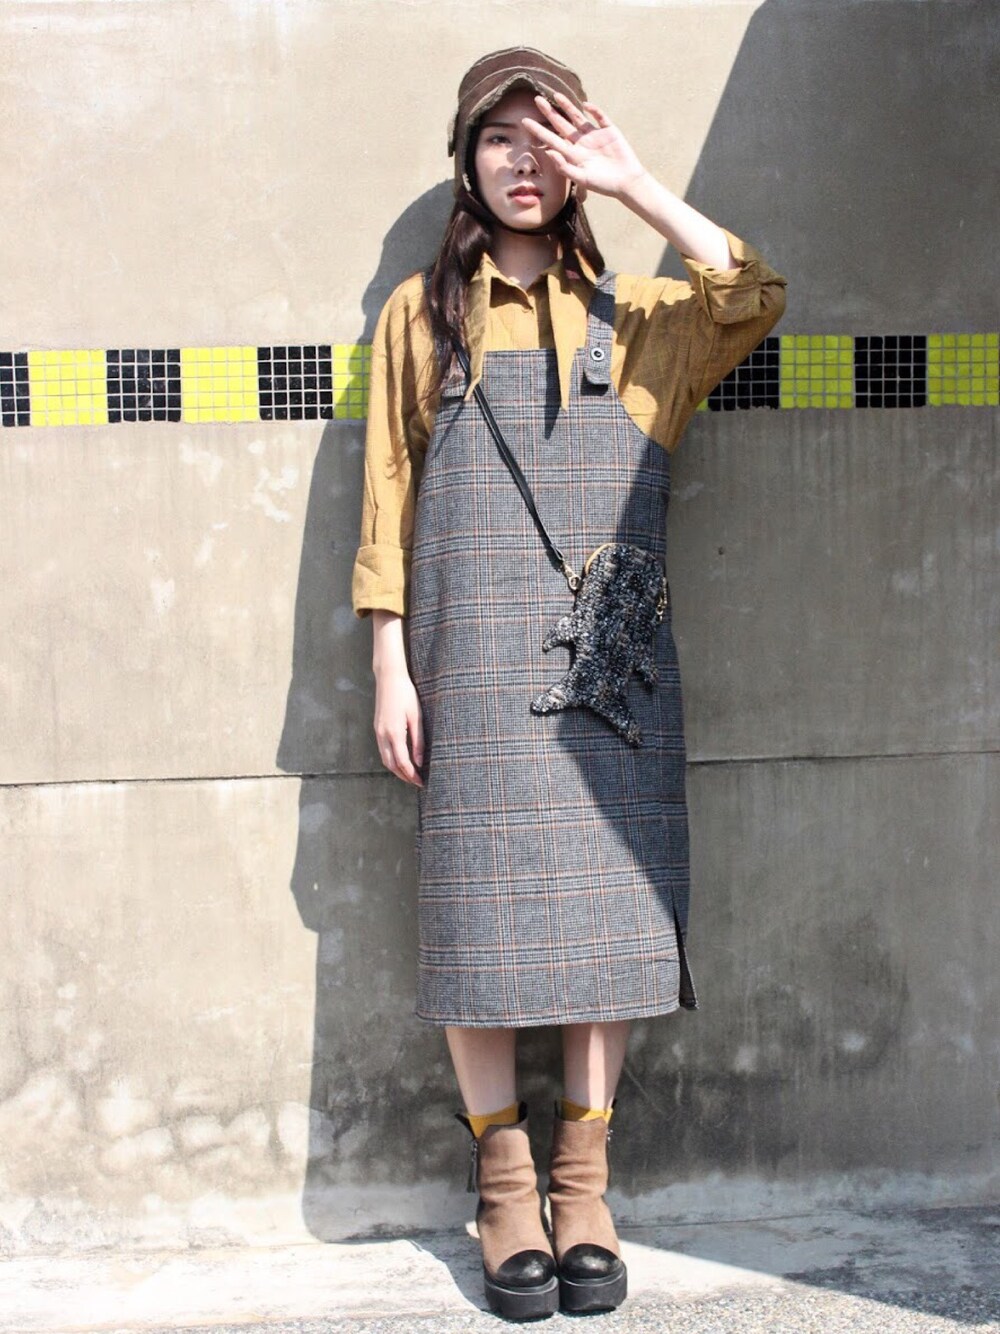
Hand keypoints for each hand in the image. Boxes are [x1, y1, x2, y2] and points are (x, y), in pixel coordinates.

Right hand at [373, 666, 424, 786]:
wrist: (388, 679)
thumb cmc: (406, 694)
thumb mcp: (417, 717)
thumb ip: (418, 741)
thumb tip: (419, 762)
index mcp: (394, 733)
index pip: (403, 762)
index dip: (412, 775)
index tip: (422, 782)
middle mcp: (382, 735)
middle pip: (391, 765)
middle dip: (403, 776)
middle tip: (417, 782)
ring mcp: (377, 731)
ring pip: (385, 758)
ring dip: (396, 769)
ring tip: (410, 774)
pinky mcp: (377, 728)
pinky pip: (382, 750)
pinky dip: (391, 759)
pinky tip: (400, 760)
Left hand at [522, 92, 646, 200]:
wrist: (626, 182)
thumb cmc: (603, 185)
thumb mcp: (582, 179)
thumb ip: (564, 167)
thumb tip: (549, 152)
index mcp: (572, 154)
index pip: (551, 139)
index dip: (538, 130)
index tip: (525, 121)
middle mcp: (581, 142)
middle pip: (561, 124)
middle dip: (549, 112)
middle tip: (536, 99)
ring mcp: (594, 135)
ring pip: (578, 117)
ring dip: (568, 106)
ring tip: (556, 95)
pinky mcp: (609, 130)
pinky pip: (600, 117)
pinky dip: (594, 111)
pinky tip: (586, 105)